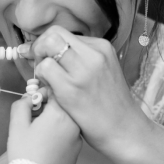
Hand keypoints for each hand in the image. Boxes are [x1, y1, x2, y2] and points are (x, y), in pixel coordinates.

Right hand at [7, 87, 81, 163]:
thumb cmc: (25, 152)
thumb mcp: (17, 125)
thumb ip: (22, 104)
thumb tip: (30, 98)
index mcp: (60, 113)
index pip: (55, 91)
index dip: (42, 93)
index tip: (32, 102)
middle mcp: (74, 122)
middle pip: (62, 105)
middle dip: (47, 106)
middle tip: (33, 117)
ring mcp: (78, 137)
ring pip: (66, 119)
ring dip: (54, 119)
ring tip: (39, 131)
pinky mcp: (78, 150)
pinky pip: (69, 133)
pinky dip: (60, 132)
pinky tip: (47, 143)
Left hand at [20, 26, 149, 152]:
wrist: (124, 129)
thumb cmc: (110, 104)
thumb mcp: (103, 71)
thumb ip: (82, 59)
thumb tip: (51, 51)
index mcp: (102, 47)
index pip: (63, 33)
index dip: (47, 43)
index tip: (40, 55)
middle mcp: (93, 54)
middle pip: (53, 34)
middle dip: (39, 46)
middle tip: (38, 63)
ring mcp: (82, 70)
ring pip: (47, 46)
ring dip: (39, 61)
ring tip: (45, 78)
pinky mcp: (71, 89)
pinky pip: (45, 69)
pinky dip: (41, 77)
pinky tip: (49, 89)